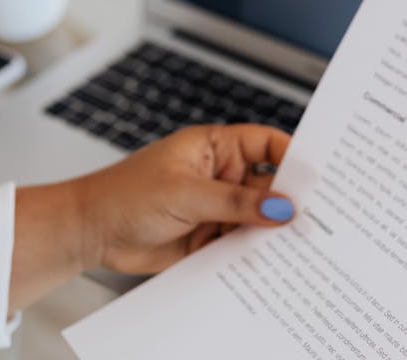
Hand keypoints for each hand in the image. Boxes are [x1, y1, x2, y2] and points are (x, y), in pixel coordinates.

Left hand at [73, 123, 294, 272]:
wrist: (90, 233)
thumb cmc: (123, 195)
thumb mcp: (185, 194)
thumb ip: (235, 203)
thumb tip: (282, 207)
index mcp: (215, 147)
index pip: (267, 144)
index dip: (293, 157)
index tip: (316, 178)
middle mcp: (220, 175)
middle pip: (269, 186)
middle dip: (288, 201)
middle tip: (314, 217)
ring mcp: (216, 208)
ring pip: (258, 219)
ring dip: (271, 231)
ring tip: (295, 245)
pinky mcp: (209, 238)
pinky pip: (241, 244)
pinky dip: (253, 253)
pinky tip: (267, 261)